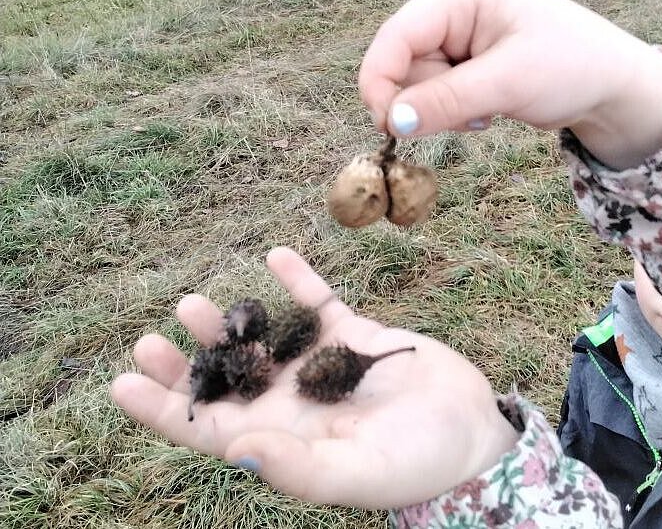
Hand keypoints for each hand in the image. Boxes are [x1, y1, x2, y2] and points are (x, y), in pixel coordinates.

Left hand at [110, 247, 519, 508]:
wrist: (472, 430)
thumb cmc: (416, 463)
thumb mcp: (356, 472)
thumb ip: (295, 467)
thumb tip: (234, 451)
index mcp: (285, 439)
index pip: (209, 428)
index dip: (162, 410)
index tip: (122, 382)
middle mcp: (295, 402)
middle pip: (227, 381)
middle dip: (187, 363)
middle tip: (152, 335)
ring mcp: (323, 366)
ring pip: (264, 340)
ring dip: (229, 322)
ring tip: (192, 301)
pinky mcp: (355, 335)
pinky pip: (318, 304)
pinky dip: (296, 281)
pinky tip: (274, 257)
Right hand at [358, 0, 661, 168]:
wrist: (612, 87)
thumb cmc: (572, 67)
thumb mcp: (508, 83)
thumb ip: (447, 101)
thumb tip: (393, 123)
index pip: (395, 37)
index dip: (381, 83)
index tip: (389, 128)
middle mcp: (451, 13)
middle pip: (402, 66)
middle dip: (428, 100)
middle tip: (474, 113)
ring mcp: (457, 40)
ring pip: (417, 88)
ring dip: (445, 111)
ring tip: (490, 108)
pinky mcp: (464, 67)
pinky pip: (436, 98)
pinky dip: (457, 114)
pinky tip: (490, 110)